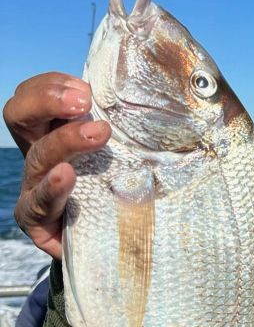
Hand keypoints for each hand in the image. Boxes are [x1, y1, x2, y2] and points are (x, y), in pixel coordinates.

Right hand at [3, 73, 110, 258]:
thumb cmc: (120, 186)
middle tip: (83, 100)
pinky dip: (52, 189)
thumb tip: (159, 93)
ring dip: (65, 141)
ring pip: (37, 156)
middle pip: (19, 115)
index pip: (34, 94)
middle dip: (47, 100)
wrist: (114, 242)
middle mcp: (37, 155)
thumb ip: (124, 123)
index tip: (87, 88)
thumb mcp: (123, 149)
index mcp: (50, 130)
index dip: (52, 84)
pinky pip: (37, 204)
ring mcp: (33, 189)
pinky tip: (66, 176)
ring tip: (97, 133)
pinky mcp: (37, 223)